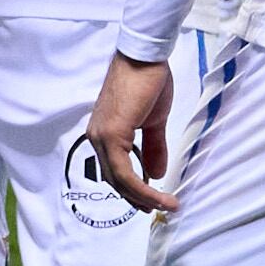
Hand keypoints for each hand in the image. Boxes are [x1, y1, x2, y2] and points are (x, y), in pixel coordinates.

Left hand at [80, 51, 180, 213]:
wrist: (145, 57)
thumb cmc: (148, 81)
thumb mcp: (153, 120)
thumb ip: (153, 147)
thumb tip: (157, 174)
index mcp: (104, 133)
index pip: (116, 171)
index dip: (134, 190)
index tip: (154, 201)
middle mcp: (97, 137)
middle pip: (115, 180)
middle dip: (139, 199)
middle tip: (161, 208)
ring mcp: (102, 136)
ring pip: (119, 180)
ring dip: (144, 197)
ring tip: (167, 205)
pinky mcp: (112, 134)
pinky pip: (125, 171)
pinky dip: (142, 187)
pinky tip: (158, 193)